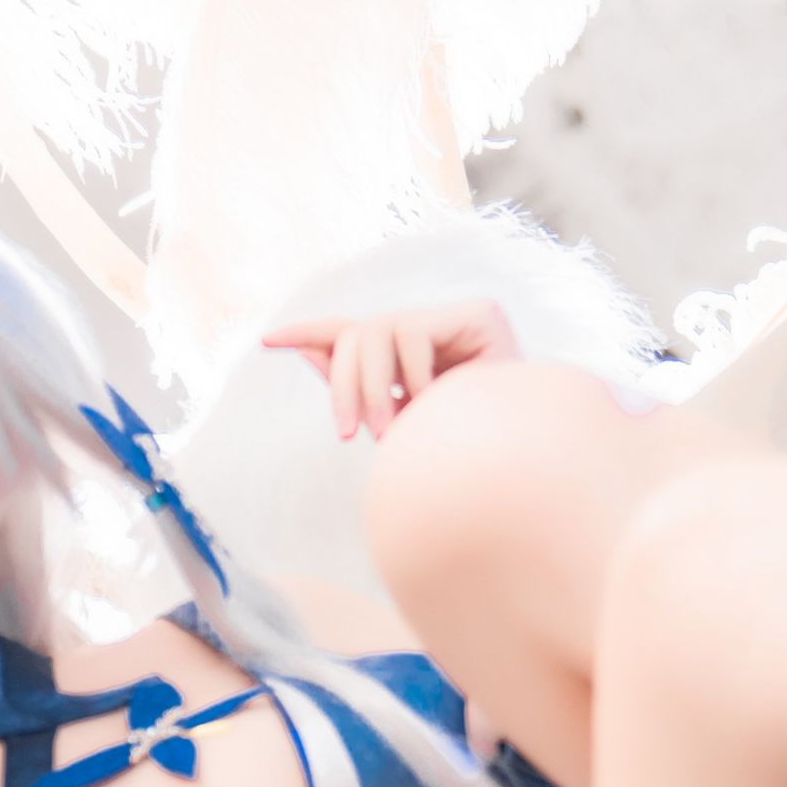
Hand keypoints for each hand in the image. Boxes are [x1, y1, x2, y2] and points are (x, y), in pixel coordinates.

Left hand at [261, 298, 520, 441]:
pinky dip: (413, 377)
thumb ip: (354, 388)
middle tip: (350, 436)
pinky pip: (412, 334)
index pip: (354, 334)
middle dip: (343, 385)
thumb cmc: (462, 461)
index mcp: (415, 360)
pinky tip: (436, 403)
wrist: (519, 474)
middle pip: (359, 333)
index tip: (268, 342)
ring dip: (373, 388)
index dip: (311, 335)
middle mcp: (436, 333)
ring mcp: (459, 319)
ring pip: (377, 330)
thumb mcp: (396, 429)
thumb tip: (307, 351)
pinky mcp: (482, 313)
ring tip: (393, 430)